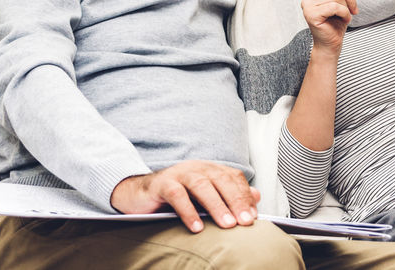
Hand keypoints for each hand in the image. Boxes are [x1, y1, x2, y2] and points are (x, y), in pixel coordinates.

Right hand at [110, 160, 259, 232]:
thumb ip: (230, 194)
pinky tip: (196, 227)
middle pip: (221, 180)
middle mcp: (196, 167)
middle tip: (246, 221)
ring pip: (201, 186)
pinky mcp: (161, 184)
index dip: (244, 196)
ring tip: (227, 224)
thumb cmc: (176, 196)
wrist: (139, 194)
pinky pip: (177, 196)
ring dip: (216, 205)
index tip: (253, 216)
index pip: (233, 178)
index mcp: (210, 169)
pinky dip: (188, 211)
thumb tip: (256, 195)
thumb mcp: (205, 196)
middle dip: (236, 201)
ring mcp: (178, 173)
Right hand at [301, 0, 357, 53]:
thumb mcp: (344, 0)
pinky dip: (344, 14)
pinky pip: (335, 6)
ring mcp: (306, 3)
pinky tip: (341, 20)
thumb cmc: (336, 21)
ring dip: (347, 8)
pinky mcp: (310, 13)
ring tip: (344, 16)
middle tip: (350, 11)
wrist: (331, 42)